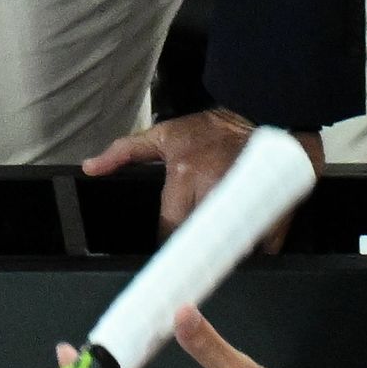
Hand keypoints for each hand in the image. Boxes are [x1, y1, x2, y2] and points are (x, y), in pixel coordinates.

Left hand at [82, 107, 326, 246]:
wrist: (261, 110)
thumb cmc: (210, 129)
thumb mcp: (163, 135)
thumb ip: (124, 152)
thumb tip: (90, 168)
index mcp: (185, 174)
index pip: (169, 226)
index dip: (166, 242)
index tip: (166, 255)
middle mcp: (215, 188)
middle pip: (199, 239)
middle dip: (194, 250)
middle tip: (190, 257)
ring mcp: (248, 199)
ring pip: (231, 245)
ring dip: (224, 253)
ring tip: (218, 255)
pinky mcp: (275, 207)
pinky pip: (263, 243)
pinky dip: (256, 249)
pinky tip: (247, 247)